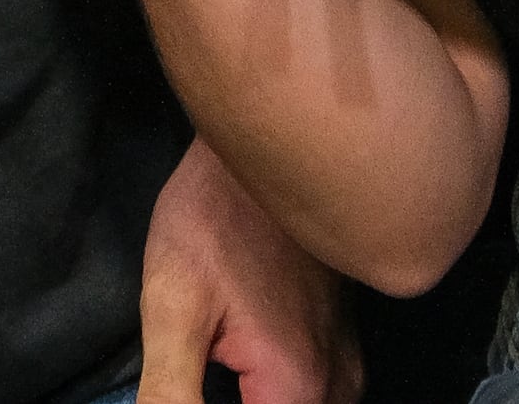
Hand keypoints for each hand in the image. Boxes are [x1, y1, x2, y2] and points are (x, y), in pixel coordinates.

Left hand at [142, 133, 363, 403]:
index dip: (211, 402)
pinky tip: (239, 362)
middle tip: (206, 354)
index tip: (194, 374)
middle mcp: (338, 386)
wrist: (272, 141)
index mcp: (297, 388)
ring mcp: (349, 363)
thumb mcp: (173, 307)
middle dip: (239, 397)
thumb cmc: (215, 217)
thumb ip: (170, 393)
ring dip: (256, 397)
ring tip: (218, 355)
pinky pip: (314, 394)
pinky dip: (275, 393)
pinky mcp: (345, 343)